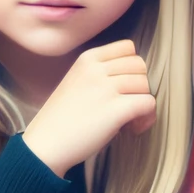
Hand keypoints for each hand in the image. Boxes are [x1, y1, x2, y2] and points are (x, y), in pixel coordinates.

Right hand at [21, 41, 155, 174]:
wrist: (45, 145)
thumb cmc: (61, 119)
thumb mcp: (76, 81)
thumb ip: (100, 74)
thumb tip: (135, 79)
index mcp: (87, 59)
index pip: (127, 47)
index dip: (131, 68)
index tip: (122, 87)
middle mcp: (97, 69)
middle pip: (139, 65)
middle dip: (138, 86)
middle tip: (126, 106)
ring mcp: (106, 88)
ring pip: (145, 85)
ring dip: (142, 104)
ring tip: (128, 121)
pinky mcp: (116, 109)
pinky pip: (148, 104)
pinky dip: (146, 118)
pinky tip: (132, 129)